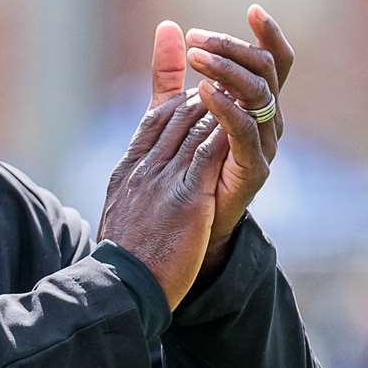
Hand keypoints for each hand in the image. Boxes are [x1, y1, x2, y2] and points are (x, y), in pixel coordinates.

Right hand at [97, 90, 229, 309]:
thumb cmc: (123, 262)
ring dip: (221, 105)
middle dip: (204, 95)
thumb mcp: (122, 217)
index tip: (196, 87)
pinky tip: (246, 120)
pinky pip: (209, 152)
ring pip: (195, 127)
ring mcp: (163, 180)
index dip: (175, 98)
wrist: (121, 286)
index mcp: (127, 171)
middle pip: (176, 116)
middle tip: (229, 81)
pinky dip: (228, 131)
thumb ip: (133, 195)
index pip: (153, 121)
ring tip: (243, 91)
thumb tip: (138, 189)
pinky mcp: (186, 197)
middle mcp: (143, 168)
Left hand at [149, 6, 295, 256]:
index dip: (269, 35)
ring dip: (227, 70)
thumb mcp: (170, 110)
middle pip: (266, 71)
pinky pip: (245, 131)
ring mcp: (263, 145)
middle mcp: (267, 121)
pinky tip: (203, 91)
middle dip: (233, 49)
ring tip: (196, 57)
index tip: (252, 9)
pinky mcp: (252, 169)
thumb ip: (169, 72)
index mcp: (254, 105)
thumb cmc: (180, 165)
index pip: (273, 62)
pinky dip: (227, 107)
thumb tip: (167, 25)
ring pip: (259, 94)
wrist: (181, 226)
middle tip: (196, 42)